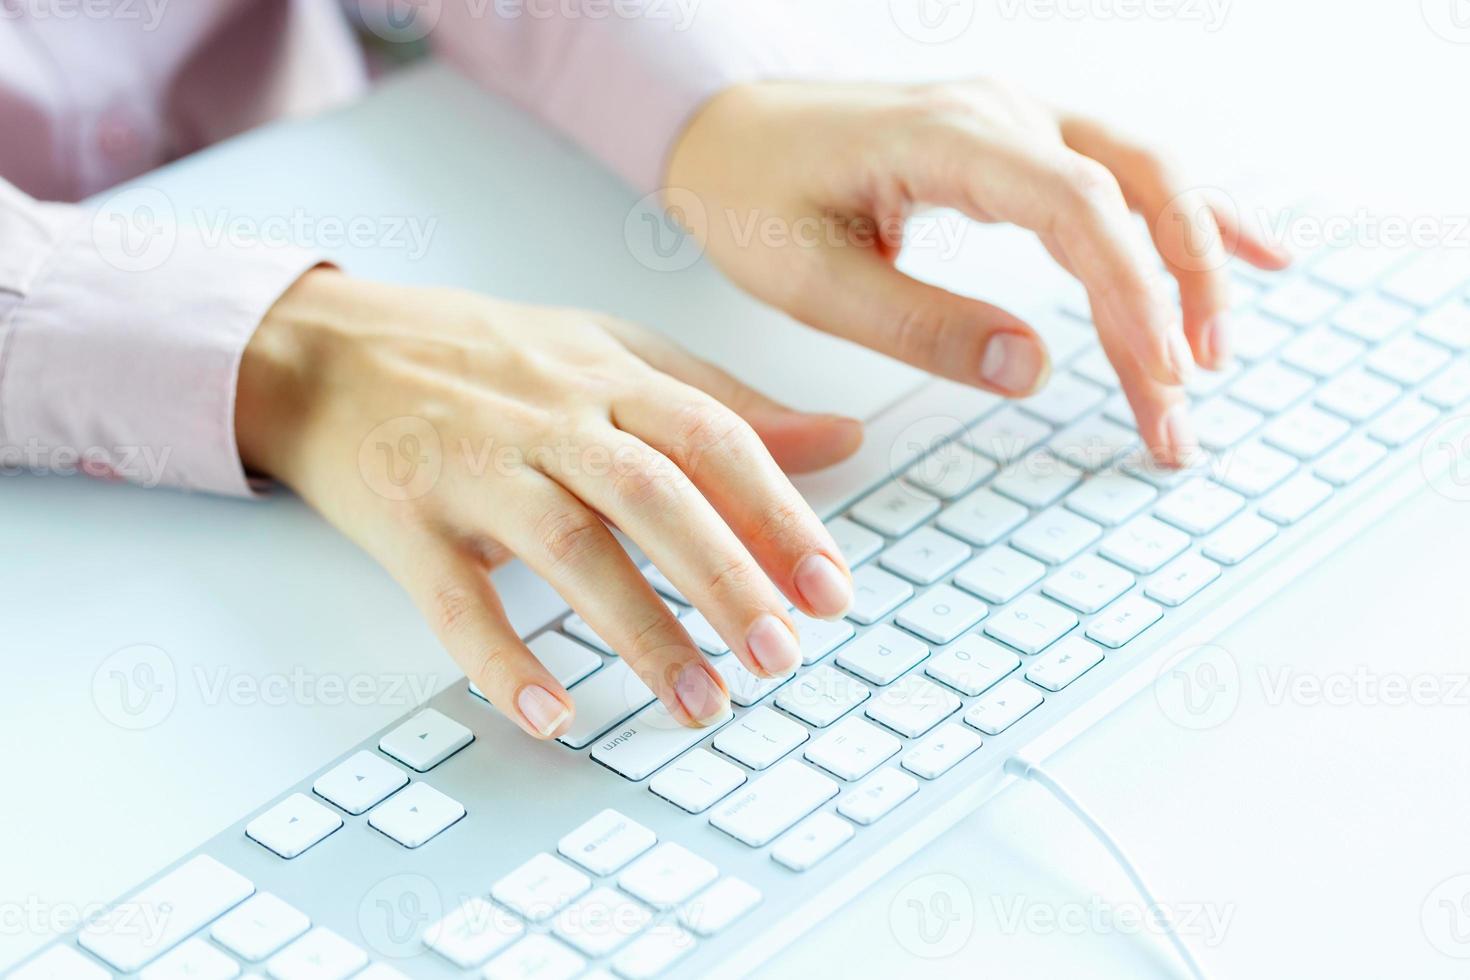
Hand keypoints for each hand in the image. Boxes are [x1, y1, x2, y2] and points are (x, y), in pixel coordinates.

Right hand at [236, 270, 861, 737]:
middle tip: (781, 658)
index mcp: (608, 378)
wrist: (325, 351)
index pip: (713, 438)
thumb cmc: (483, 359)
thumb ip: (723, 400)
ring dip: (641, 631)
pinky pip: (454, 599)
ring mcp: (473, 468)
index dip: (780, 514)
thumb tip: (843, 436)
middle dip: (727, 579)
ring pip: (568, 548)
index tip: (830, 589)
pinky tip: (553, 712)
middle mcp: (548, 418)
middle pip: (653, 495)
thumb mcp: (610, 353)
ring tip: (699, 702)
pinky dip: (502, 659)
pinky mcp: (404, 521)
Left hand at [668, 78, 1291, 464]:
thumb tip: (1034, 369)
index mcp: (948, 137)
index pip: (1078, 208)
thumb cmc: (752, 197)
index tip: (1159, 377)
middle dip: (1178, 295)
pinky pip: (1126, 170)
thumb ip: (921, 323)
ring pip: (1145, 175)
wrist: (722, 131)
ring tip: (1220, 350)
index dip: (1132, 293)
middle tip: (1187, 400)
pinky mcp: (1019, 140)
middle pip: (1133, 189)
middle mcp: (1001, 111)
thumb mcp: (813, 280)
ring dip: (1194, 259)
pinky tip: (1253, 253)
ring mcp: (1017, 117)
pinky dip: (1189, 217)